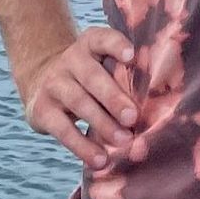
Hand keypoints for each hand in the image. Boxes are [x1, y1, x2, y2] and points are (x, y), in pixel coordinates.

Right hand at [18, 27, 138, 168]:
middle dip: (114, 98)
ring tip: (123, 141)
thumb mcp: (102, 65)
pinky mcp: (42, 110)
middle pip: (92, 77)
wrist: (43, 82)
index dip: (116, 45)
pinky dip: (82, 146)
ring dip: (102, 124)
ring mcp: (54, 84)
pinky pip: (63, 130)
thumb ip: (124, 76)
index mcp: (90, 44)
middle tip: (133, 117)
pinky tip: (100, 159)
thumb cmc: (90, 78)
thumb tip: (157, 107)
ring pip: (79, 103)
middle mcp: (70, 60)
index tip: (131, 56)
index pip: (102, 39)